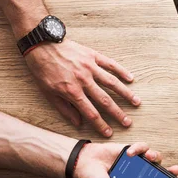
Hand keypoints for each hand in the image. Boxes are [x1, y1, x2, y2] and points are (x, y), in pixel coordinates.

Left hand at [25, 39, 140, 136]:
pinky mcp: (92, 56)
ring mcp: (90, 67)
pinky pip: (110, 64)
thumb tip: (78, 123)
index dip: (101, 125)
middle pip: (105, 100)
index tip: (109, 133)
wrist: (41, 44)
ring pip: (112, 83)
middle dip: (118, 114)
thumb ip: (64, 108)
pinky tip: (131, 79)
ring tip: (136, 102)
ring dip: (126, 94)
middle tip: (128, 123)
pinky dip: (122, 71)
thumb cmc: (43, 69)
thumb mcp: (48, 92)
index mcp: (72, 91)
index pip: (90, 112)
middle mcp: (84, 80)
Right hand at [74, 142, 177, 177]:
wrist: (82, 163)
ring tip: (148, 157)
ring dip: (155, 156)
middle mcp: (138, 175)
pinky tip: (130, 153)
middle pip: (159, 173)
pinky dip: (139, 148)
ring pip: (154, 158)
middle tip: (175, 170)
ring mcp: (136, 162)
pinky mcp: (131, 150)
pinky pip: (142, 147)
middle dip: (170, 172)